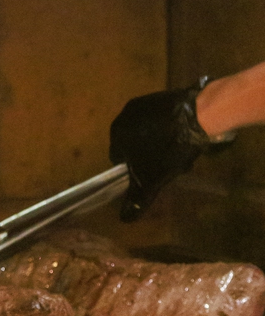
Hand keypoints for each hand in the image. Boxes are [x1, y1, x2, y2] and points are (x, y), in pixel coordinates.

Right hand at [109, 82, 210, 221]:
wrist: (199, 116)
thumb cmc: (168, 150)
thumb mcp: (151, 180)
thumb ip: (137, 199)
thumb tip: (123, 220)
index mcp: (117, 132)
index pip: (118, 158)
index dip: (135, 170)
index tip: (151, 175)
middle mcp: (125, 114)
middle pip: (135, 144)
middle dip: (149, 156)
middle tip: (168, 166)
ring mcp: (145, 101)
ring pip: (149, 132)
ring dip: (160, 143)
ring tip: (180, 153)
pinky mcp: (163, 95)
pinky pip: (162, 119)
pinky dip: (170, 129)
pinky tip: (185, 137)